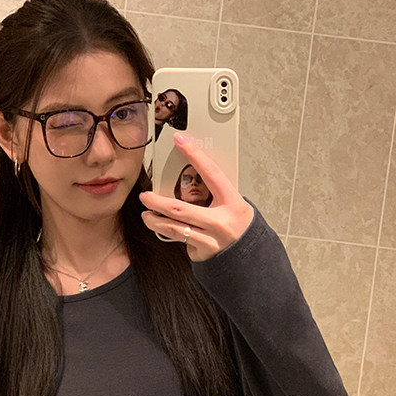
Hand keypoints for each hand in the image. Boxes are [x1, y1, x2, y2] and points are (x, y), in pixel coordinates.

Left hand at [139, 134, 253, 261]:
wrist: (249, 254)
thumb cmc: (239, 225)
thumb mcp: (233, 204)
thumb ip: (215, 193)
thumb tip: (190, 175)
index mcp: (232, 203)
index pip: (211, 173)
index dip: (195, 155)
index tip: (180, 141)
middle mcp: (221, 221)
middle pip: (179, 208)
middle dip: (157, 202)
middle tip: (145, 196)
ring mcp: (211, 239)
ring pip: (173, 228)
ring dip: (155, 220)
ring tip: (147, 215)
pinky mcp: (202, 252)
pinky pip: (180, 240)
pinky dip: (169, 233)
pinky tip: (164, 228)